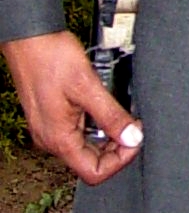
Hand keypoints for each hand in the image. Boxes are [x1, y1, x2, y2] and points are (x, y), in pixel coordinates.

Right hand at [1, 30, 142, 184]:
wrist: (29, 39)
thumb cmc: (51, 58)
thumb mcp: (87, 86)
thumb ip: (111, 115)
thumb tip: (132, 138)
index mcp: (59, 139)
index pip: (94, 172)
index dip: (120, 160)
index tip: (135, 138)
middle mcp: (52, 139)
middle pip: (91, 160)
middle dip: (116, 144)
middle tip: (133, 122)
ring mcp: (51, 128)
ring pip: (86, 143)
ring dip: (107, 131)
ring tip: (120, 109)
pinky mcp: (52, 116)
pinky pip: (78, 129)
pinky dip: (95, 120)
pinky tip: (104, 101)